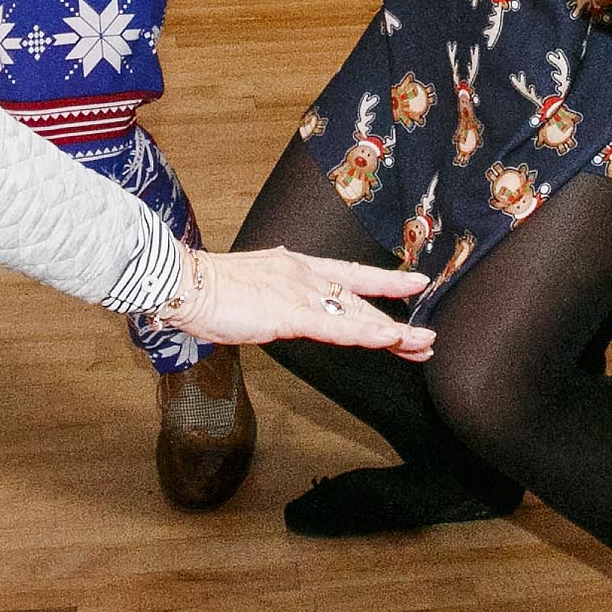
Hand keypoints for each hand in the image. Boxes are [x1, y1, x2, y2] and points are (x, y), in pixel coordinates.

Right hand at [161, 245, 434, 361]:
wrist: (184, 282)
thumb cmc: (210, 288)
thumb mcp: (256, 287)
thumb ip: (280, 297)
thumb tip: (289, 309)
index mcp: (298, 267)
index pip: (351, 275)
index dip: (386, 280)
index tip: (415, 283)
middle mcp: (306, 276)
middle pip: (362, 301)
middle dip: (397, 319)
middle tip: (427, 336)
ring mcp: (300, 294)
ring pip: (356, 316)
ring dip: (393, 332)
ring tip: (422, 344)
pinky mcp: (289, 314)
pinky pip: (336, 328)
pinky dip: (366, 333)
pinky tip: (391, 338)